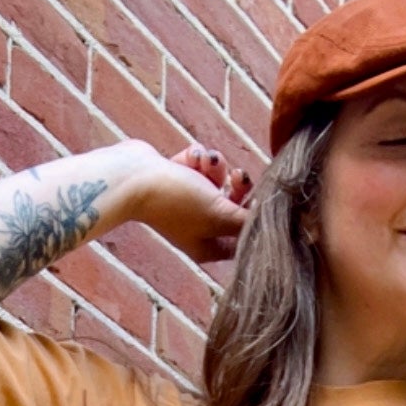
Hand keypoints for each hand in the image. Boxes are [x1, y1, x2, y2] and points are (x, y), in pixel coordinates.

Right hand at [132, 140, 254, 264]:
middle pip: (233, 206)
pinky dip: (196, 158)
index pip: (242, 236)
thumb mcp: (220, 213)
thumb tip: (271, 220)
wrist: (133, 178)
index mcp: (208, 247)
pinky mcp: (176, 179)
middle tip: (238, 176)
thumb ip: (247, 219)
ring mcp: (186, 203)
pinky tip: (189, 157)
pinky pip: (198, 165)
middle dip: (236, 186)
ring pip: (217, 180)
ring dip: (215, 167)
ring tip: (205, 162)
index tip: (261, 198)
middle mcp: (198, 228)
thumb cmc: (177, 201)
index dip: (254, 216)